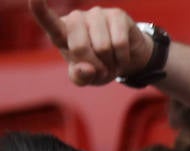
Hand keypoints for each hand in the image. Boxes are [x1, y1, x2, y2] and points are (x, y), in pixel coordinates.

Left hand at [30, 0, 151, 86]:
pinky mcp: (116, 15)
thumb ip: (79, 77)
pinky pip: (119, 44)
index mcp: (61, 32)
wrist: (126, 60)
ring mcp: (96, 13)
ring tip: (111, 61)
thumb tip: (87, 69)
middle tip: (101, 68)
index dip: (40, 10)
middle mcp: (76, 18)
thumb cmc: (99, 66)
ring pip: (103, 47)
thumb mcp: (86, 77)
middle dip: (94, 65)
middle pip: (80, 47)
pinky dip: (123, 58)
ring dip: (111, 63)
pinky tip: (122, 56)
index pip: (47, 21)